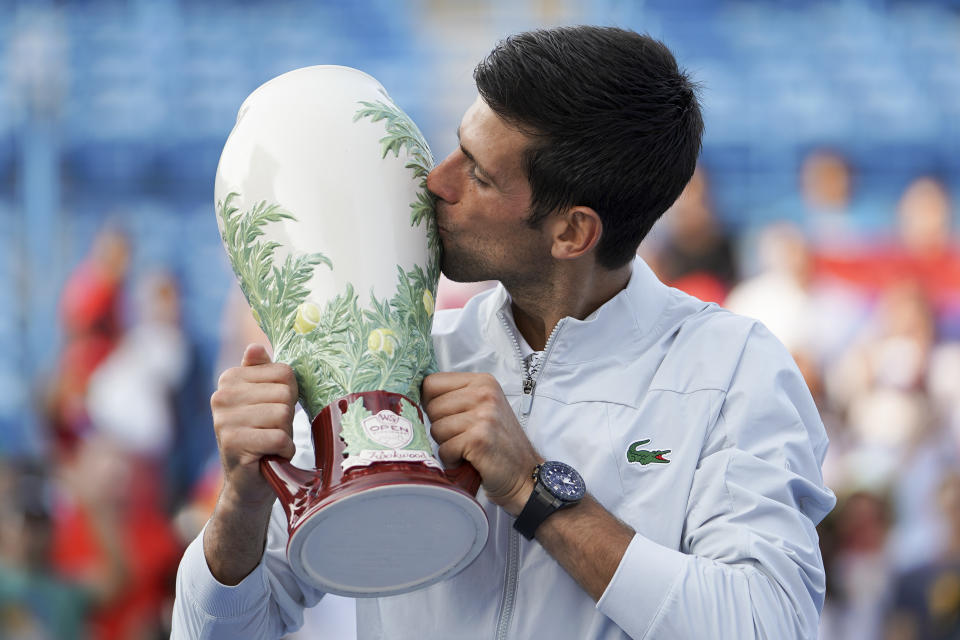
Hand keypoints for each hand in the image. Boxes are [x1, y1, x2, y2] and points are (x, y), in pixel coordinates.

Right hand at [210, 343, 297, 510]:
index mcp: (230, 378)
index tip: (274, 410)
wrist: (248, 483)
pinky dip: (283, 450)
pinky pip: (279, 438)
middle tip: (271, 431)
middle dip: (288, 416)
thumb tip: (255, 347)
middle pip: (284, 393)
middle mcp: (222, 396)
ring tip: (270, 443)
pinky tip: (270, 456)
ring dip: (285, 434)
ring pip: (282, 415)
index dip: (289, 395)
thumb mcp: (264, 399)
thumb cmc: (263, 435)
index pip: (284, 372)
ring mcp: (224, 420)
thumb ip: (262, 372)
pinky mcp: (233, 443)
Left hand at [423, 372, 541, 514]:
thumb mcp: (484, 408)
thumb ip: (457, 398)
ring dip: (447, 446)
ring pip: (436, 429)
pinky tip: (470, 460)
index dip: (430, 404)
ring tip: (468, 449)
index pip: (431, 383)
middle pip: (431, 407)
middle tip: (463, 438)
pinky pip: (444, 449)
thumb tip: (415, 398)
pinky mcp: (478, 439)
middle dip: (441, 428)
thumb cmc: (500, 444)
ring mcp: (483, 415)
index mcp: (482, 381)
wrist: (525, 475)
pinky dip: (452, 461)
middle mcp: (484, 394)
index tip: (445, 417)